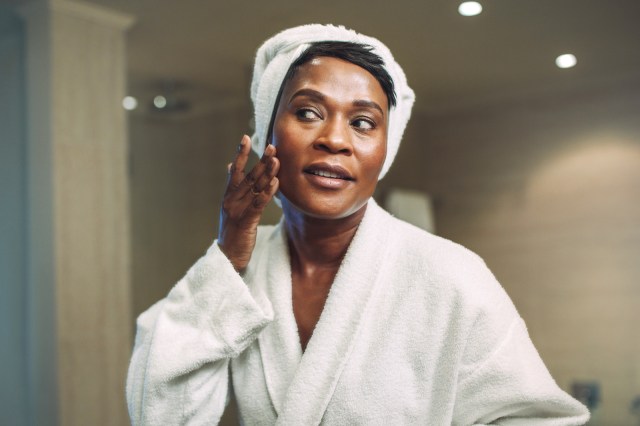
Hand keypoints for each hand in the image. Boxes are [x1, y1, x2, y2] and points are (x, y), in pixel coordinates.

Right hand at [217, 135, 279, 271]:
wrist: (227, 257)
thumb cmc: (232, 231)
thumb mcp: (230, 207)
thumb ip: (232, 187)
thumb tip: (229, 166)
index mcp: (228, 195)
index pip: (235, 170)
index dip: (241, 154)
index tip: (245, 138)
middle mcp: (231, 200)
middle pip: (248, 176)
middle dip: (261, 160)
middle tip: (272, 146)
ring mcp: (237, 211)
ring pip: (254, 188)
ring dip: (266, 173)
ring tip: (276, 160)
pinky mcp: (245, 222)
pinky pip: (258, 204)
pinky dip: (267, 192)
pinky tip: (275, 183)